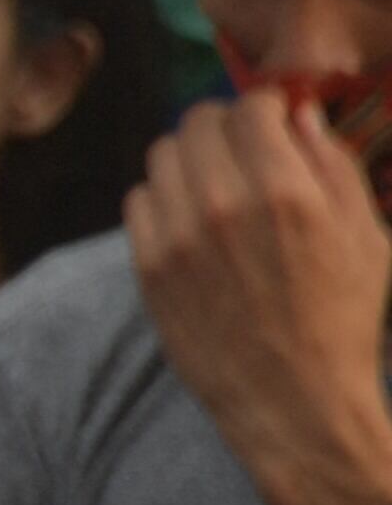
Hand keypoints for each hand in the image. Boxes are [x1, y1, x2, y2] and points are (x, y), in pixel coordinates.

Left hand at [127, 93, 391, 493]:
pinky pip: (137, 200)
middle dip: (223, 126)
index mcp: (285, 191)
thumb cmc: (341, 317)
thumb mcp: (366, 236)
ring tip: (214, 183)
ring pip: (161, 155)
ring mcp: (177, 235)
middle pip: (197, 122)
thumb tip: (299, 114)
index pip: (250, 106)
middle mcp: (223, 204)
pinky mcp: (147, 265)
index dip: (264, 109)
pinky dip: (162, 197)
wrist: (291, 398)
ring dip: (189, 158)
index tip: (272, 124)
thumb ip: (332, 165)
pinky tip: (189, 219)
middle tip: (241, 149)